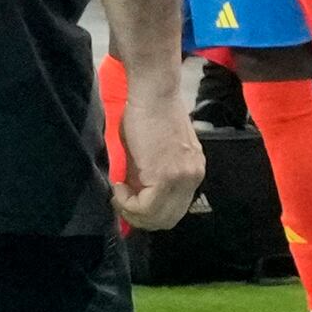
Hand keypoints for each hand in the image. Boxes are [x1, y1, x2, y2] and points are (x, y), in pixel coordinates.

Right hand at [116, 70, 205, 231]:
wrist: (153, 92)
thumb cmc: (148, 113)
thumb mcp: (152, 152)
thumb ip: (148, 176)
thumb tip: (133, 195)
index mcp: (192, 171)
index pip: (174, 210)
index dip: (148, 212)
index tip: (128, 197)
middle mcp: (193, 177)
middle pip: (168, 220)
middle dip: (140, 217)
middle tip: (121, 200)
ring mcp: (183, 178)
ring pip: (156, 218)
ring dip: (131, 211)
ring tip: (119, 192)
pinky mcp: (167, 177)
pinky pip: (145, 207)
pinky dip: (127, 202)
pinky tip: (118, 186)